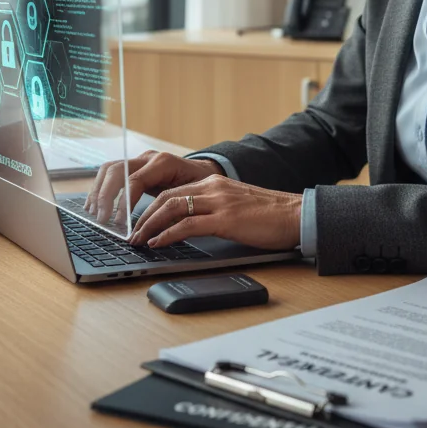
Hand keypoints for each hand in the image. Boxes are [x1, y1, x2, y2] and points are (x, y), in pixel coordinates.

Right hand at [83, 150, 222, 222]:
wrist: (206, 172)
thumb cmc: (202, 186)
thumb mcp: (192, 198)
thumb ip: (173, 213)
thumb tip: (154, 233)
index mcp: (164, 163)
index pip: (135, 181)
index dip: (124, 203)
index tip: (118, 223)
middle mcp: (149, 157)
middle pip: (116, 171)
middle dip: (105, 196)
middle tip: (101, 219)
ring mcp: (140, 160)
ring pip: (110, 169)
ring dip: (99, 191)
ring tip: (94, 213)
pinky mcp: (135, 167)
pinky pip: (112, 173)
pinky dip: (101, 187)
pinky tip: (96, 204)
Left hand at [128, 173, 302, 250]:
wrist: (296, 215)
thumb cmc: (270, 216)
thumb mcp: (236, 205)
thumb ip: (213, 209)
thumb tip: (188, 226)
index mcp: (215, 183)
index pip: (172, 191)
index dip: (149, 207)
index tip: (137, 222)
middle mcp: (213, 187)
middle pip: (165, 197)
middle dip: (142, 216)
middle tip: (130, 233)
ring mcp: (219, 202)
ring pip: (171, 208)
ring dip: (149, 225)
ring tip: (137, 240)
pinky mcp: (226, 219)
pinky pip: (187, 225)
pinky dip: (167, 234)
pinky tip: (158, 244)